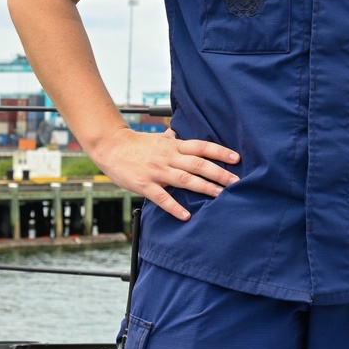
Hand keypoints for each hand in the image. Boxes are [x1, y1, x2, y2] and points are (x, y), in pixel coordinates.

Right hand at [90, 126, 239, 220]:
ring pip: (184, 179)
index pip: (201, 147)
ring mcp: (157, 171)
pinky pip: (161, 197)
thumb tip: (184, 133)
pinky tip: (185, 215)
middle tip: (235, 181)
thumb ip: (174, 138)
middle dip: (218, 172)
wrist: (112, 147)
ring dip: (203, 187)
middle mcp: (169, 157)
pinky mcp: (145, 184)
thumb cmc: (137, 144)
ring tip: (220, 195)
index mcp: (174, 145)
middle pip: (197, 164)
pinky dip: (174, 206)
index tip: (236, 158)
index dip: (219, 152)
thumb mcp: (159, 137)